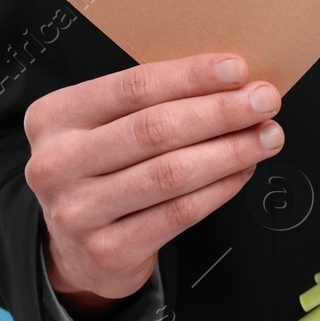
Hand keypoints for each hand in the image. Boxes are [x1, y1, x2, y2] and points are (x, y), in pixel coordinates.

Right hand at [24, 52, 282, 317]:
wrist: (75, 249)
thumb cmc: (102, 171)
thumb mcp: (104, 128)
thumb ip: (150, 104)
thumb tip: (232, 82)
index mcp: (54, 118)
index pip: (132, 87)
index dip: (191, 76)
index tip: (238, 69)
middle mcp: (57, 164)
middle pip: (154, 129)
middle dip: (220, 112)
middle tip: (264, 102)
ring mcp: (78, 212)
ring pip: (171, 173)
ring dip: (230, 151)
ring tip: (265, 136)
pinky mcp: (107, 251)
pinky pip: (179, 213)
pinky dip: (221, 188)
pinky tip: (243, 170)